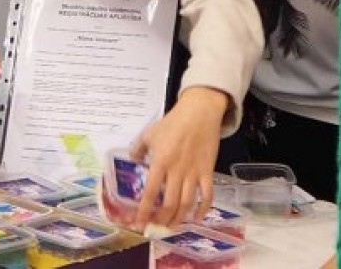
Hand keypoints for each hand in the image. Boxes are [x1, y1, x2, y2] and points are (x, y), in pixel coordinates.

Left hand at [130, 87, 227, 228]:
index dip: (144, 210)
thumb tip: (132, 159)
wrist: (199, 113)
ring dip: (179, 218)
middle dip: (162, 219)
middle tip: (156, 227)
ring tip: (172, 226)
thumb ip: (138, 148)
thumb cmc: (172, 122)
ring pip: (187, 203)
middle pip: (170, 203)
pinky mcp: (208, 172)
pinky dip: (203, 209)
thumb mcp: (149, 133)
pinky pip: (207, 195)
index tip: (139, 222)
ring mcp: (194, 173)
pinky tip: (196, 218)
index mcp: (160, 162)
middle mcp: (176, 171)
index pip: (151, 192)